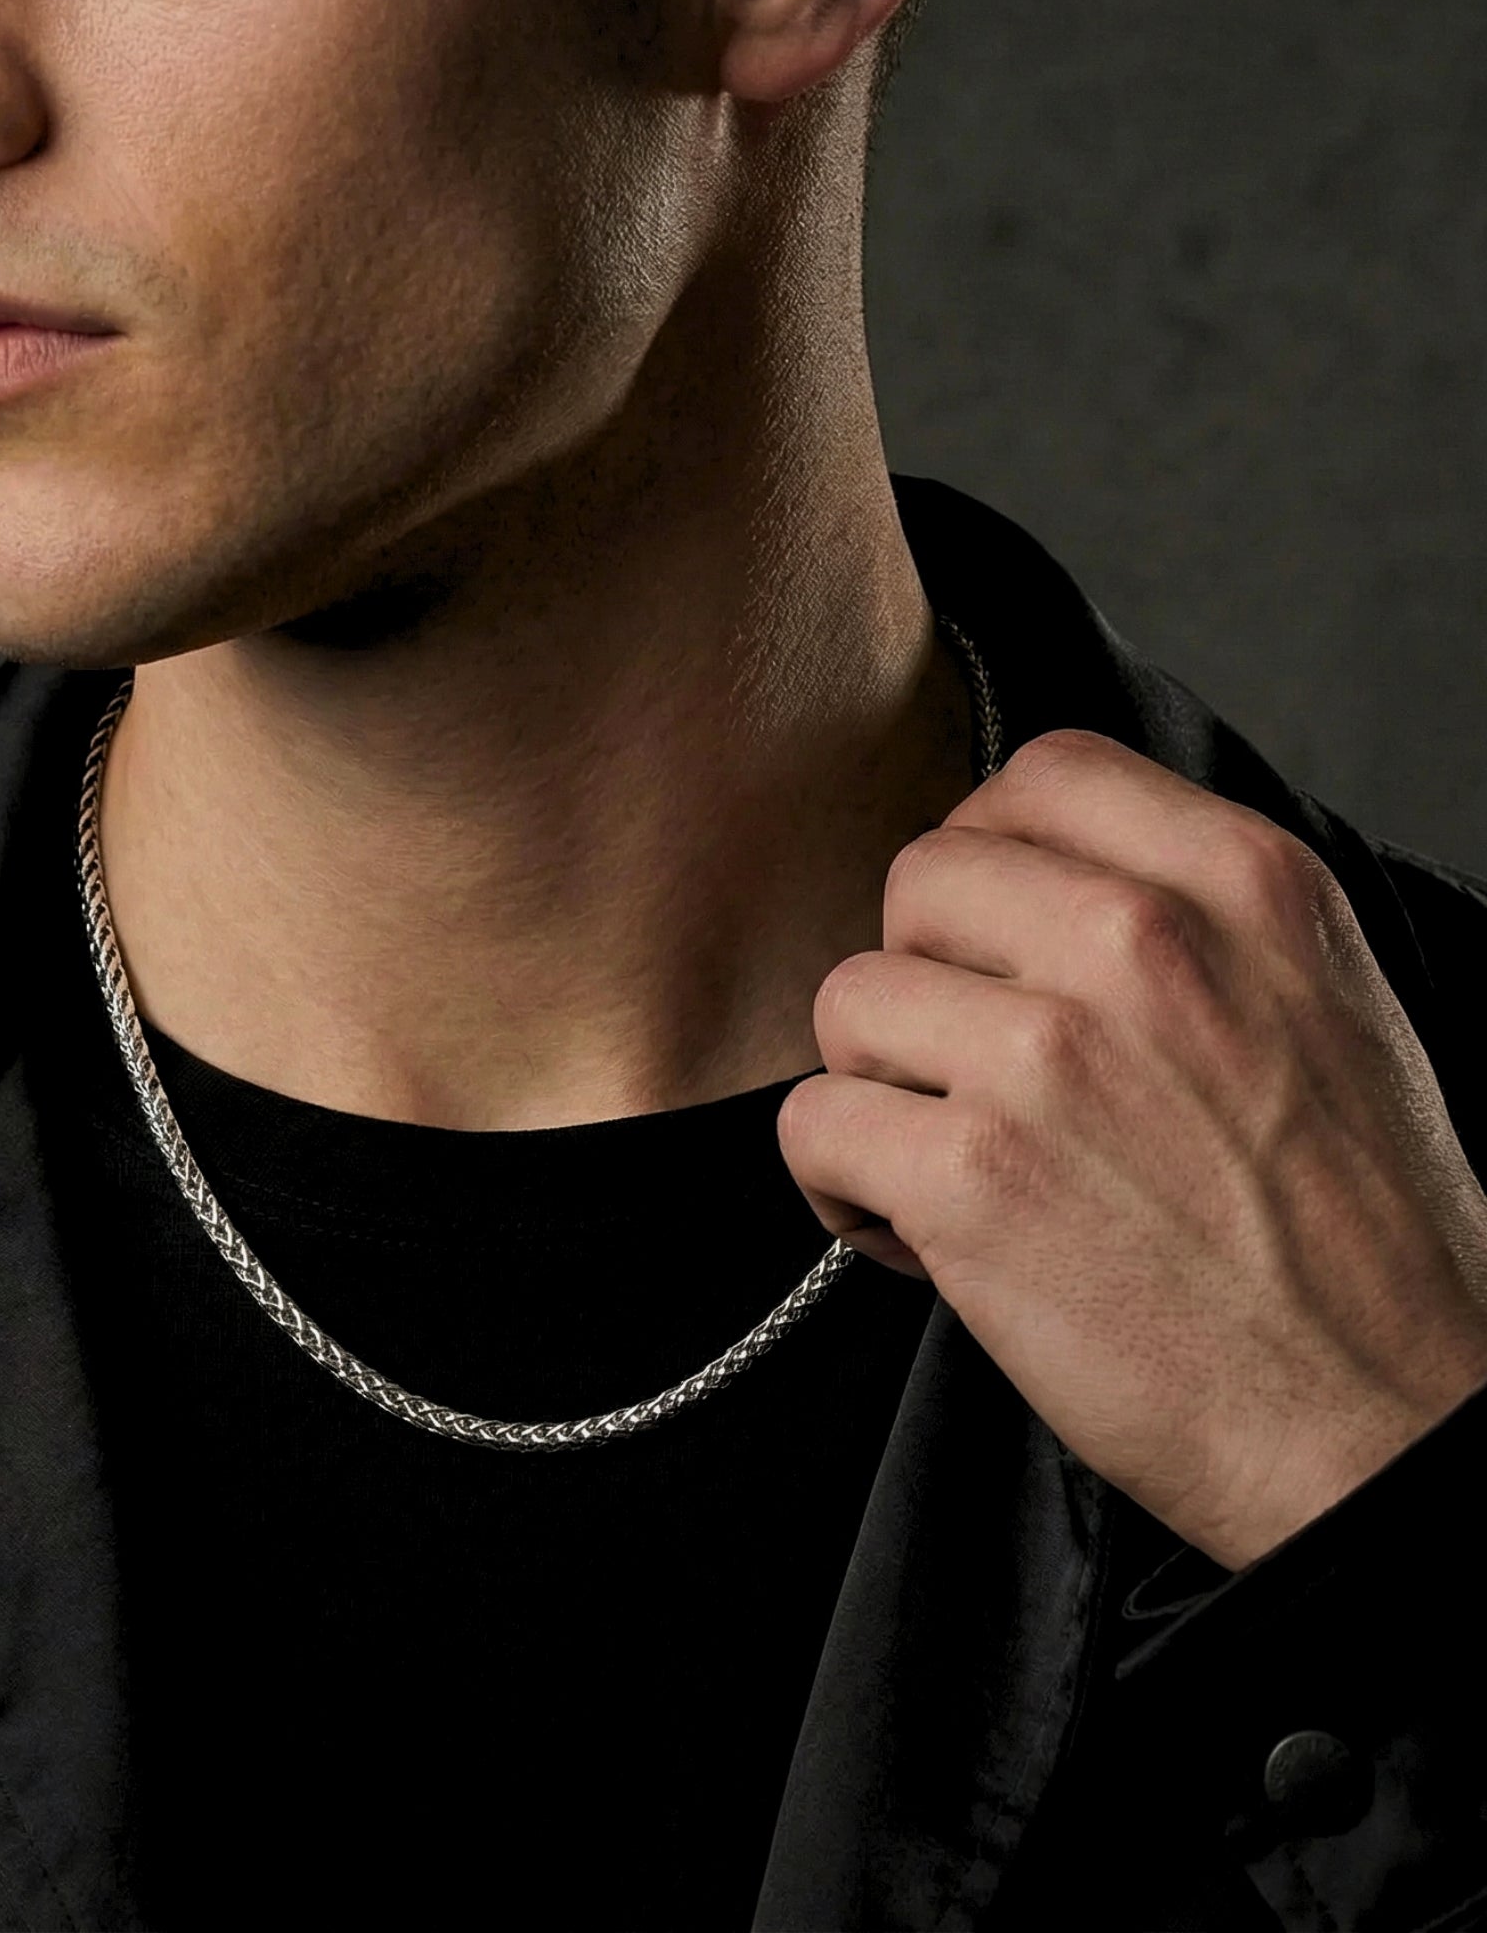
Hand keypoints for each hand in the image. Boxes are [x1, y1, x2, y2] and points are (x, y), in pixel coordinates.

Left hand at [776, 727, 1486, 1569]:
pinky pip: (811, 1121)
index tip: (990, 942)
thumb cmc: (1353, 1236)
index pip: (1041, 773)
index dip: (988, 857)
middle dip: (924, 976)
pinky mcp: (973, 1178)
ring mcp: (1050, 1058)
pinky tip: (913, 1233)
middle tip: (969, 1071)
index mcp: (1245, 885)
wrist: (1389, 1426)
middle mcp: (1144, 945)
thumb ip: (1185, 915)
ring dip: (875, 1084)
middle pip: (920, 877)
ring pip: (848, 997)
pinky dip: (840, 1184)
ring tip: (948, 1162)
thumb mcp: (1317, 1004)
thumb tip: (1029, 881)